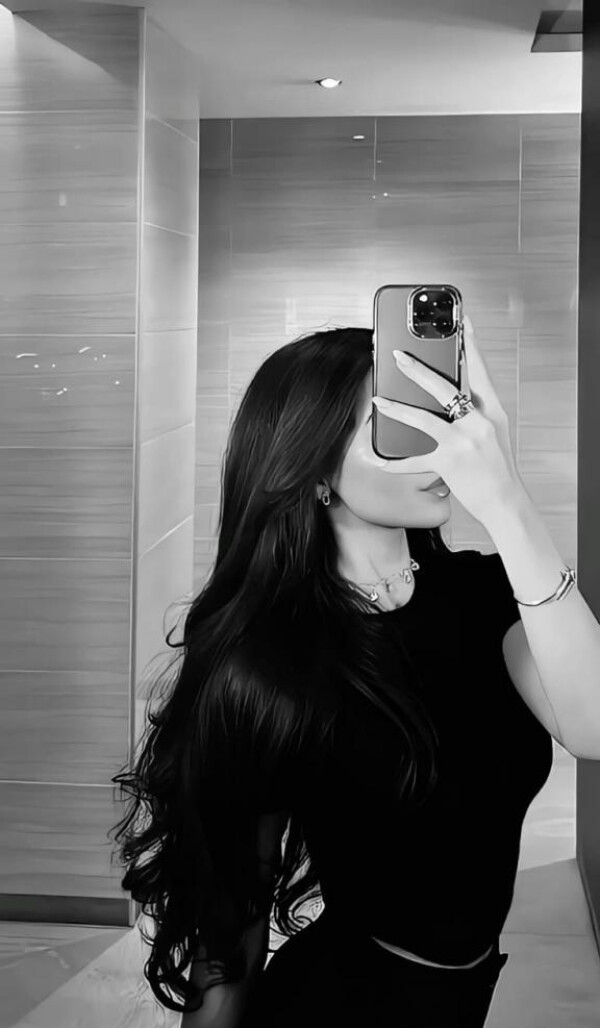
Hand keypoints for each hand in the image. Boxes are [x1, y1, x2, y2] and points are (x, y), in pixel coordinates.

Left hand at [371, 314, 523, 526]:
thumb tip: (451, 397)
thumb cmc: (497, 467)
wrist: (505, 501)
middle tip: (398, 356)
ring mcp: (464, 441)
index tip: (462, 323)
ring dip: (397, 409)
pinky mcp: (449, 462)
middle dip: (417, 370)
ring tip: (377, 400)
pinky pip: (416, 460)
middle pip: (444, 388)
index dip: (471, 345)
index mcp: (492, 411)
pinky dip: (396, 462)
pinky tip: (380, 460)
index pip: (480, 371)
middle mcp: (479, 422)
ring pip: (423, 419)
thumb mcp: (493, 433)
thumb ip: (475, 412)